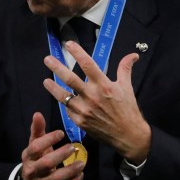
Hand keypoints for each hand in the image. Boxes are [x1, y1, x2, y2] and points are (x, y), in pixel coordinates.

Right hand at [20, 112, 85, 179]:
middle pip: (46, 164)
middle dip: (60, 155)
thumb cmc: (35, 159)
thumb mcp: (34, 145)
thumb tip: (38, 114)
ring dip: (70, 171)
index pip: (35, 148)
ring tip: (81, 163)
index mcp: (28, 157)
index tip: (61, 133)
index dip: (48, 139)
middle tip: (72, 148)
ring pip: (56, 179)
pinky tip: (80, 175)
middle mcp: (33, 171)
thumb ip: (37, 130)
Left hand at [43, 42, 150, 162]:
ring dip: (53, 88)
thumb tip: (133, 55)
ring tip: (46, 81)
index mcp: (103, 85)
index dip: (77, 52)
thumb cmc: (128, 110)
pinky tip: (62, 99)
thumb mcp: (127, 87)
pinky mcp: (79, 121)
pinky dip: (66, 103)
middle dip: (57, 67)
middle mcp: (92, 96)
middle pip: (70, 78)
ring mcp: (84, 110)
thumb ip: (125, 69)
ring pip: (63, 96)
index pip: (87, 64)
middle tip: (47, 59)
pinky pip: (68, 110)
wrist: (128, 135)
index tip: (68, 44)